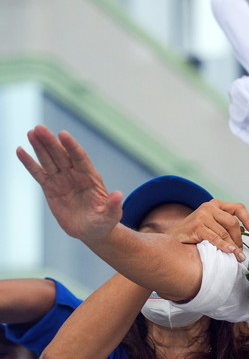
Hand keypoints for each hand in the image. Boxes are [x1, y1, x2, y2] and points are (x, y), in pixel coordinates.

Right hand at [16, 125, 122, 239]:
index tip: (63, 134)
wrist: (91, 230)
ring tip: (31, 132)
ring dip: (40, 147)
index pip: (80, 158)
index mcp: (91, 178)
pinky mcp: (50, 187)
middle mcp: (75, 175)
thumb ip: (113, 206)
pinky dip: (29, 163)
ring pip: (49, 160)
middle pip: (62, 155)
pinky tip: (20, 150)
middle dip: (51, 142)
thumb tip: (118, 194)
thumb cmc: (103, 222)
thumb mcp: (110, 216)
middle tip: (39, 128)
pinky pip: (39, 173)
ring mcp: (62, 180)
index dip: (72, 146)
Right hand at [168, 199, 248, 261]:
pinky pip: (216, 238)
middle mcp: (210, 207)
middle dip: (239, 238)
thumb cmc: (194, 232)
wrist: (173, 239)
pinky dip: (224, 245)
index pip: (238, 207)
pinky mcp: (197, 226)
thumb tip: (244, 230)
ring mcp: (202, 215)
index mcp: (216, 204)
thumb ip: (225, 224)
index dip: (248, 218)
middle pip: (232, 222)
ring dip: (233, 246)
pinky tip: (230, 251)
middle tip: (241, 251)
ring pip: (225, 232)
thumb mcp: (212, 224)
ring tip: (238, 256)